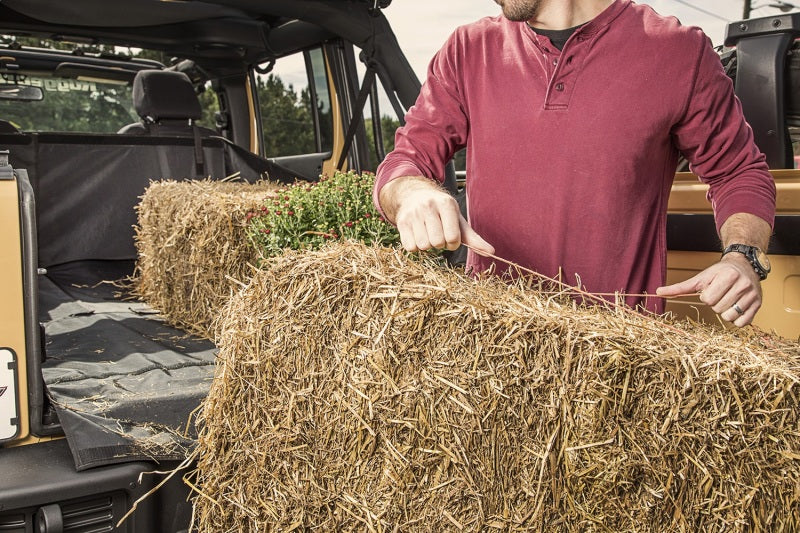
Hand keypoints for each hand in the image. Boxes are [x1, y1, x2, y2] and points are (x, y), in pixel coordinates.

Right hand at [380, 177, 494, 255]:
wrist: (413, 195)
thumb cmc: (440, 211)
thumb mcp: (458, 219)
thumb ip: (473, 238)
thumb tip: (491, 252)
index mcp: (446, 204)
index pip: (452, 237)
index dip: (453, 243)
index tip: (451, 237)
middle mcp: (428, 207)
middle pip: (437, 242)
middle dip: (440, 244)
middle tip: (438, 235)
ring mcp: (413, 214)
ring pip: (423, 245)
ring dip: (427, 245)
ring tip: (428, 234)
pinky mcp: (401, 222)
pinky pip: (410, 247)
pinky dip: (415, 246)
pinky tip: (418, 235)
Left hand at [656, 254, 761, 326]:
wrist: (744, 265)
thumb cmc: (719, 272)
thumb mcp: (700, 277)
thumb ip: (680, 287)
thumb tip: (658, 291)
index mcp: (727, 276)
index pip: (708, 299)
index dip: (706, 296)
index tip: (712, 289)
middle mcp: (742, 285)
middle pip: (717, 308)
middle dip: (715, 303)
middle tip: (721, 293)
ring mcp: (752, 295)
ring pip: (729, 317)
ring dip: (724, 311)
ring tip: (728, 299)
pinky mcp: (758, 305)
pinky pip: (742, 323)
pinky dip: (736, 319)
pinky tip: (736, 307)